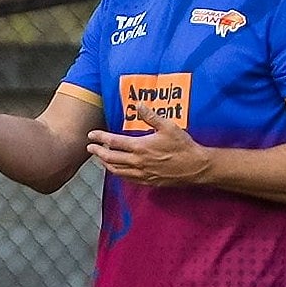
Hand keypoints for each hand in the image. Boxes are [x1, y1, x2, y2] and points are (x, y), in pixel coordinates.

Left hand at [86, 103, 210, 186]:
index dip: (100, 137)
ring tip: (100, 158)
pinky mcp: (148, 182)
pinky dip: (118, 173)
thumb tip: (138, 104)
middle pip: (110, 158)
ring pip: (117, 171)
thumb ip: (151, 116)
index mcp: (140, 147)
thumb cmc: (183, 146)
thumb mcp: (168, 126)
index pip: (113, 142)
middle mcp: (138, 162)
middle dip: (97, 152)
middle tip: (90, 147)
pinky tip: (118, 170)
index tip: (91, 135)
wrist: (195, 167)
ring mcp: (142, 174)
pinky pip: (127, 179)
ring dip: (106, 164)